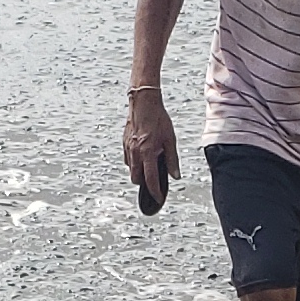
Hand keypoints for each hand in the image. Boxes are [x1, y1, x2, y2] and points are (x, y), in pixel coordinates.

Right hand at [123, 89, 177, 215]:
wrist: (143, 102)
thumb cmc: (158, 118)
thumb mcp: (170, 139)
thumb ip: (172, 159)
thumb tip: (175, 175)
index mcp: (148, 152)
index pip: (150, 179)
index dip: (154, 191)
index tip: (158, 198)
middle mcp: (135, 152)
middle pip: (136, 178)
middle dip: (144, 183)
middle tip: (154, 181)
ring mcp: (128, 148)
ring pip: (131, 169)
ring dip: (139, 172)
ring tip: (149, 165)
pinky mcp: (124, 142)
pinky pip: (128, 158)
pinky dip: (134, 162)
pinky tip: (142, 155)